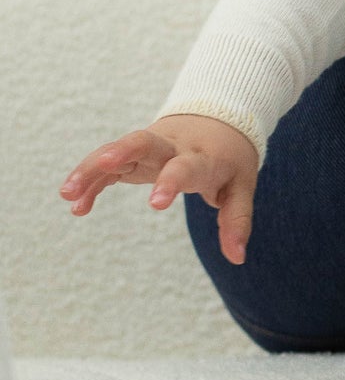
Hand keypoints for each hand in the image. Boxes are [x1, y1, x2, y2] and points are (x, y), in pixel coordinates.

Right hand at [58, 114, 260, 263]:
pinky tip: (76, 206)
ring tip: (67, 193)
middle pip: (144, 141)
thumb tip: (236, 258)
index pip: (187, 166)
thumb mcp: (241, 187)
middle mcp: (172, 147)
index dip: (172, 181)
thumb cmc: (230, 160)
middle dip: (123, 151)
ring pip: (117, 149)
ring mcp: (150, 146)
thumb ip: (236, 220)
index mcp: (202, 157)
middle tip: (104, 163)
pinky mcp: (133, 153)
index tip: (156, 204)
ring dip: (92, 168)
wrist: (220, 121)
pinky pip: (107, 164)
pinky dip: (91, 181)